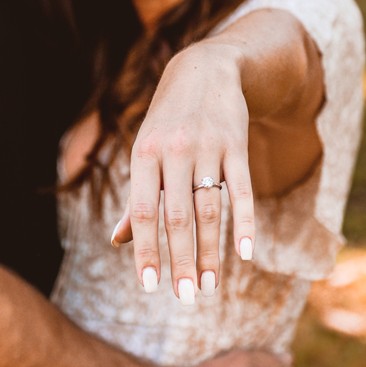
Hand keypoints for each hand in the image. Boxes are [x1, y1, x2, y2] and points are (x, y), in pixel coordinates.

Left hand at [116, 42, 254, 302]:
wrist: (206, 69)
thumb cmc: (167, 120)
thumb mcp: (145, 150)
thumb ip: (137, 196)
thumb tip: (118, 240)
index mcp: (144, 155)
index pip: (144, 212)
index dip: (146, 250)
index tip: (148, 286)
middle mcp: (174, 151)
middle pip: (177, 217)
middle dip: (181, 261)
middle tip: (184, 297)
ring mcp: (208, 148)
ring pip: (209, 210)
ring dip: (211, 252)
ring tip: (209, 286)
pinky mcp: (237, 145)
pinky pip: (243, 191)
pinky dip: (245, 223)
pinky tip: (247, 254)